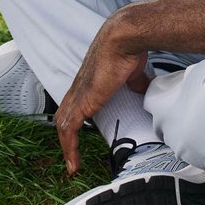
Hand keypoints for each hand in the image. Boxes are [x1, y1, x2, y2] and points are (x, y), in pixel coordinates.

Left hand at [53, 15, 149, 175]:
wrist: (124, 38)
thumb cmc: (128, 49)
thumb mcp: (132, 72)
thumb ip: (134, 82)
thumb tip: (142, 87)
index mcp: (89, 82)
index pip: (74, 105)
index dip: (74, 121)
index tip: (79, 138)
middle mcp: (79, 89)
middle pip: (63, 116)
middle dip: (65, 138)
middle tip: (73, 157)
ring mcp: (79, 95)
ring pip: (62, 125)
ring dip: (66, 147)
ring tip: (73, 165)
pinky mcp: (82, 102)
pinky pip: (69, 130)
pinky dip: (69, 148)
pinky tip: (74, 163)